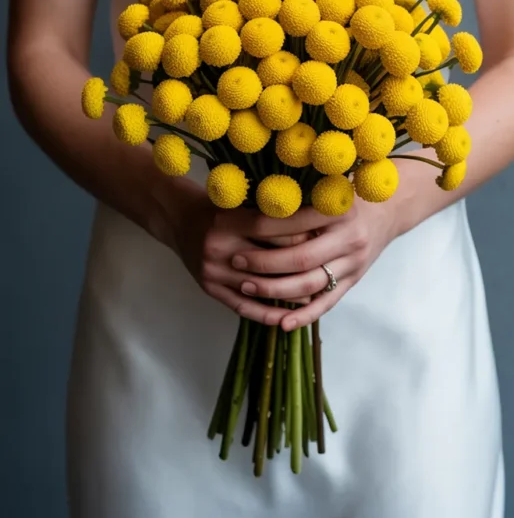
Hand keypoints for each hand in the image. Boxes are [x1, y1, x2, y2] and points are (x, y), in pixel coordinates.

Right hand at [154, 177, 340, 323]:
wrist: (179, 220)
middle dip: (301, 264)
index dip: (302, 230)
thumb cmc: (218, 206)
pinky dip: (267, 313)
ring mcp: (212, 272)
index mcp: (228, 220)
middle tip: (329, 264)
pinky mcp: (209, 289)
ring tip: (316, 293)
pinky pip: (243, 307)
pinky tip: (287, 316)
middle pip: (269, 260)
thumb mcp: (241, 201)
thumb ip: (270, 211)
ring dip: (289, 293)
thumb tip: (315, 223)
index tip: (325, 232)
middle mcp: (218, 247)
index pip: (274, 228)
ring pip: (260, 288)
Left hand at [229, 196, 400, 331]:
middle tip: (236, 261)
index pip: (294, 222)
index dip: (264, 228)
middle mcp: (349, 238)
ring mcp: (353, 263)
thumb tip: (250, 201)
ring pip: (310, 285)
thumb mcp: (325, 188)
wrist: (385, 212)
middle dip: (264, 263)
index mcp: (339, 210)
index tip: (237, 230)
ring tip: (246, 287)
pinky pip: (326, 303)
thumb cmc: (344, 196)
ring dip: (275, 291)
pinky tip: (281, 323)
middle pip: (301, 258)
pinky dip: (304, 316)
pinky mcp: (352, 282)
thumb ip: (297, 196)